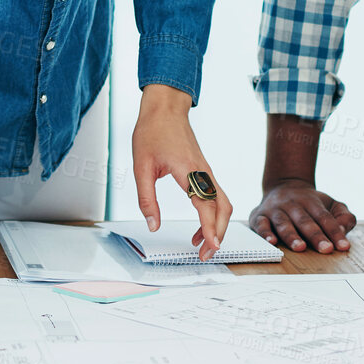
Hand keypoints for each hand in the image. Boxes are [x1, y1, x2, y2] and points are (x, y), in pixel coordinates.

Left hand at [131, 84, 231, 259]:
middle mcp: (204, 172)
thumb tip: (153, 224)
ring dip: (217, 227)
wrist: (165, 108)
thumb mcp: (141, 167)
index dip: (209, 228)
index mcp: (189, 170)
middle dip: (217, 235)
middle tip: (205, 255)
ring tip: (201, 245)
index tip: (211, 246)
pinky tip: (198, 226)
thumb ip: (146, 198)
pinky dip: (212, 215)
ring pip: (223, 204)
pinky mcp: (205, 171)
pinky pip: (216, 197)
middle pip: (223, 209)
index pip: (205, 205)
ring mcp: (207, 171)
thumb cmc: (152, 132)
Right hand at [250, 178, 355, 253]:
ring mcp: (274, 210)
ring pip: (283, 223)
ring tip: (300, 247)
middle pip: (305, 221)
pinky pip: (261, 224)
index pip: (324, 217)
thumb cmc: (310, 203)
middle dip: (315, 236)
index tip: (343, 246)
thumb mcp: (331, 204)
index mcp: (311, 201)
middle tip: (326, 248)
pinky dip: (265, 233)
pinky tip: (271, 242)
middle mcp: (292, 204)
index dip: (334, 232)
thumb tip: (343, 231)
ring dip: (291, 236)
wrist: (282, 185)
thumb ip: (343, 216)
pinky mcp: (258, 216)